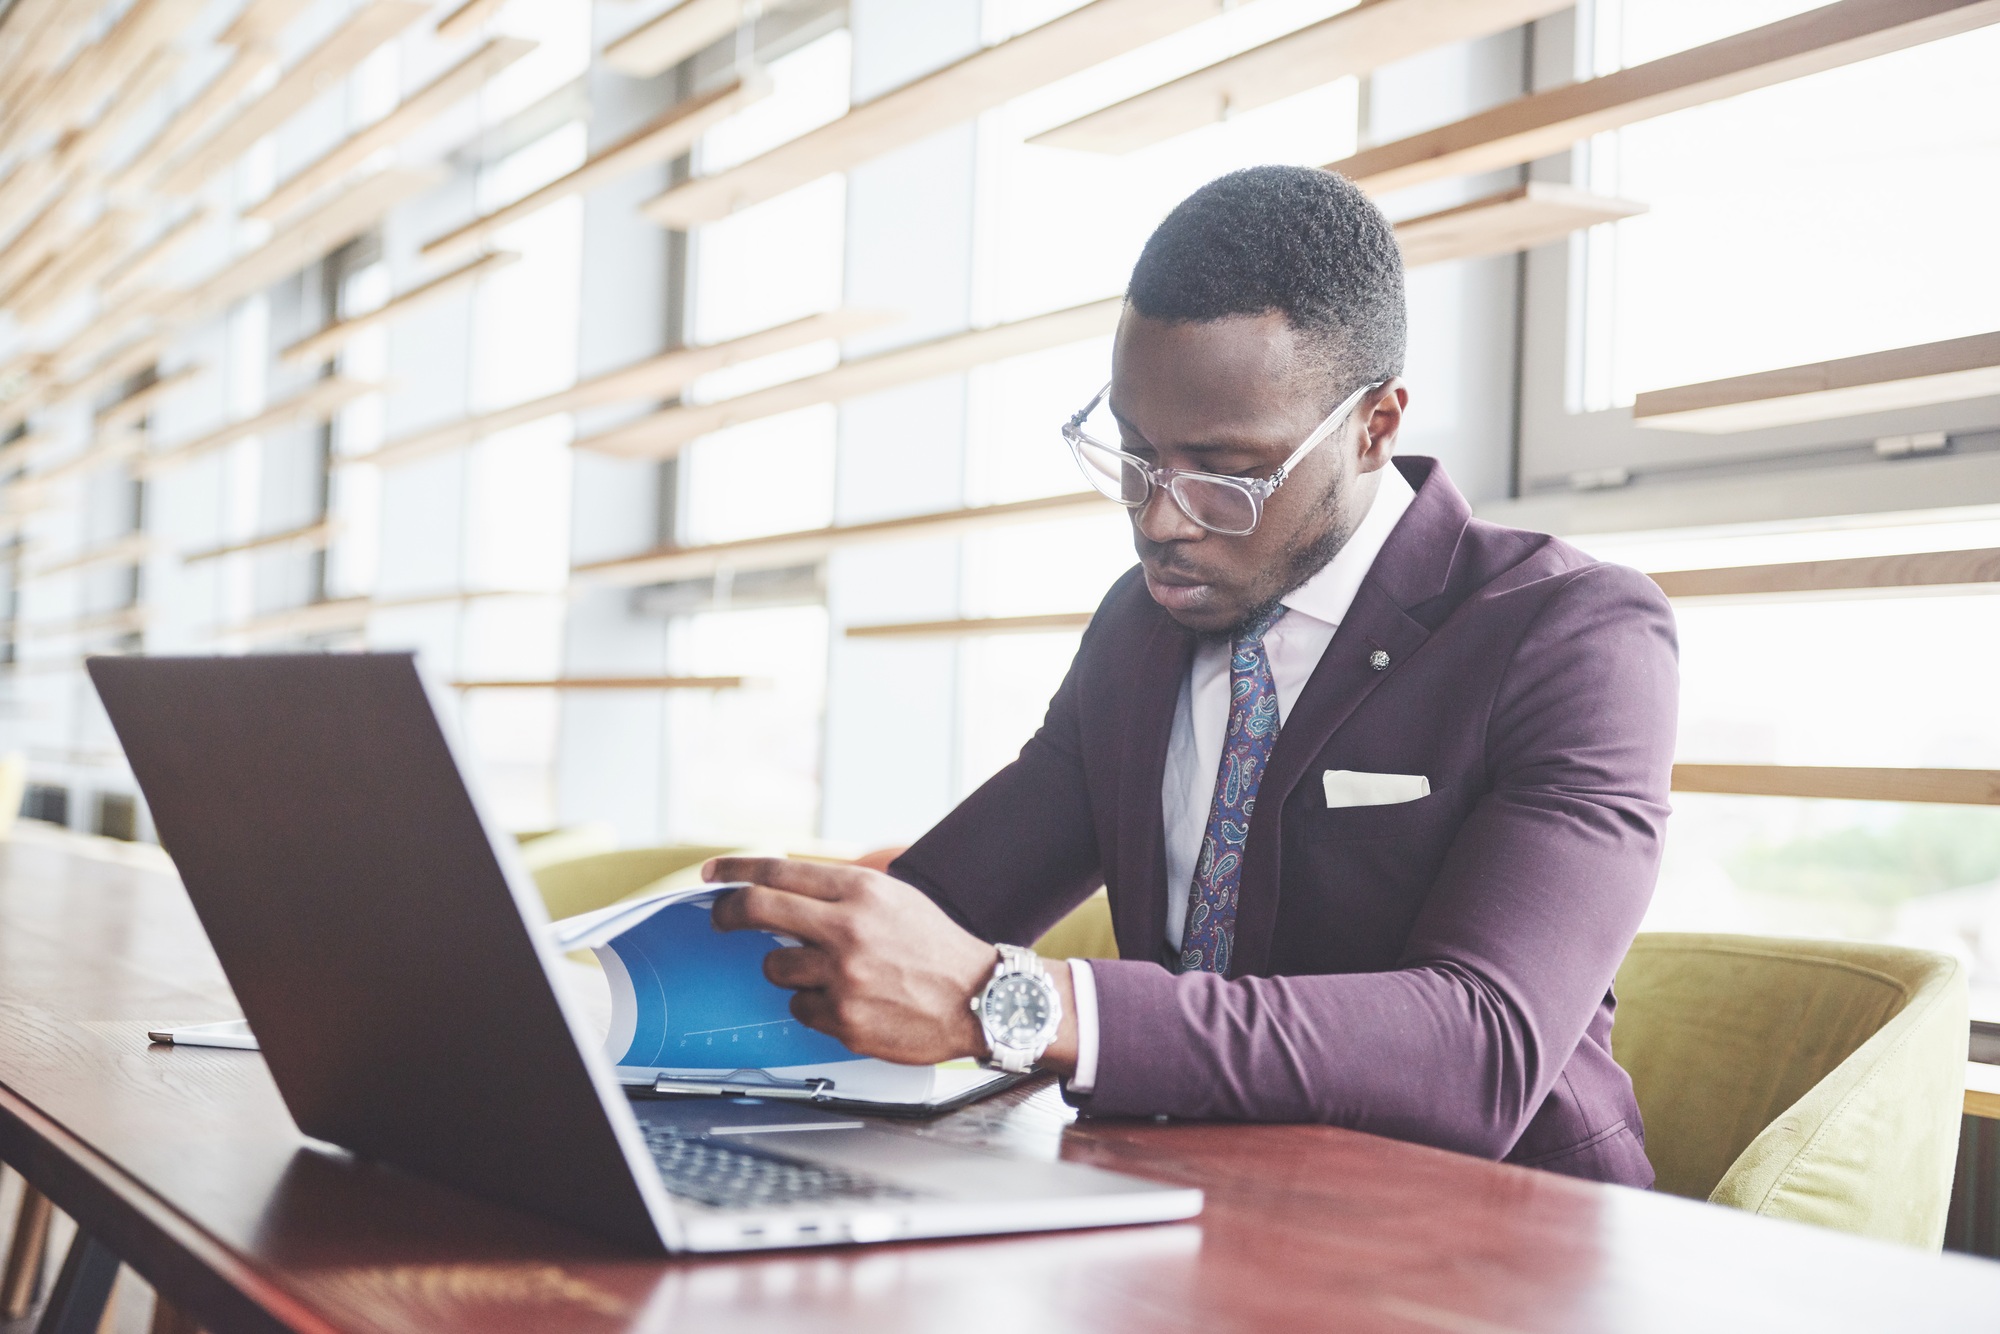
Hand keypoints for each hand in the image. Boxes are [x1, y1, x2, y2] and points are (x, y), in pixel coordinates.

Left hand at [704, 857, 1075, 1071]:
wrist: (981, 998)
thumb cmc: (936, 947)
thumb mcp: (893, 899)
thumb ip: (841, 893)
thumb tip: (782, 891)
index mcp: (861, 891)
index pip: (778, 870)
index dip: (736, 870)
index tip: (713, 874)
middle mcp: (848, 929)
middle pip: (757, 910)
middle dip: (727, 914)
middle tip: (719, 919)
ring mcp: (843, 976)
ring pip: (775, 967)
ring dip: (790, 970)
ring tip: (831, 974)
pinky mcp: (843, 1018)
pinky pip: (800, 1009)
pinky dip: (816, 1006)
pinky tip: (852, 1002)